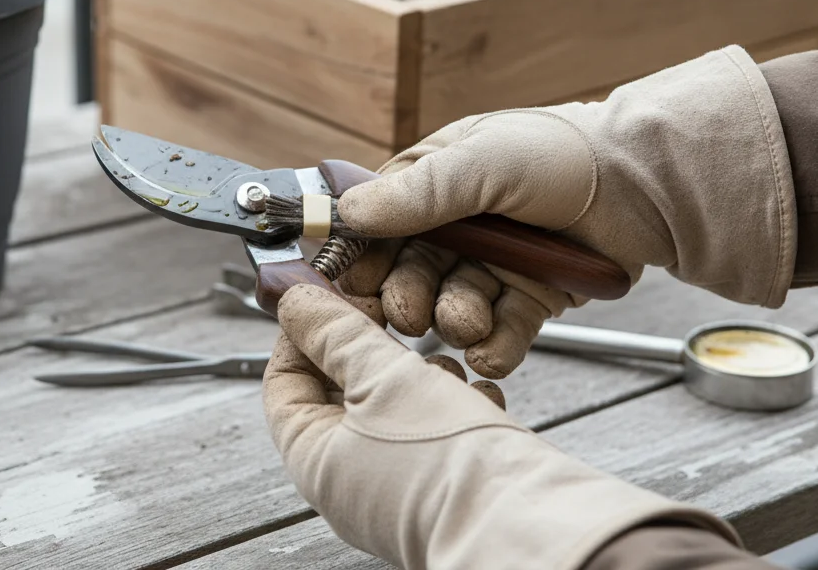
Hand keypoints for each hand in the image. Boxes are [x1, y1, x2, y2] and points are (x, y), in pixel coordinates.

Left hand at [264, 283, 737, 569]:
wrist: (533, 525)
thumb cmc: (452, 469)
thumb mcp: (381, 377)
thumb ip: (335, 332)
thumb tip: (296, 299)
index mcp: (314, 459)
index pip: (284, 378)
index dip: (304, 329)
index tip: (328, 291)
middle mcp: (349, 477)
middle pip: (341, 388)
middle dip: (371, 347)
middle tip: (394, 316)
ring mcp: (396, 482)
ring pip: (394, 403)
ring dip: (420, 371)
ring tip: (445, 364)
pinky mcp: (445, 482)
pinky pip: (437, 427)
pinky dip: (454, 401)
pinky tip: (476, 393)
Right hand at [335, 46, 798, 378]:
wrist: (646, 184)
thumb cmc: (562, 153)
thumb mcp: (480, 162)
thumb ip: (416, 193)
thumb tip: (348, 214)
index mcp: (431, 182)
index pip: (376, 226)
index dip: (362, 258)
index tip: (355, 284)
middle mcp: (456, 226)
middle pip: (408, 275)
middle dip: (407, 296)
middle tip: (409, 310)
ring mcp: (492, 263)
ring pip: (449, 306)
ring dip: (452, 319)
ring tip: (467, 320)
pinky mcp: (529, 297)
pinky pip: (499, 329)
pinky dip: (492, 344)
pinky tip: (490, 349)